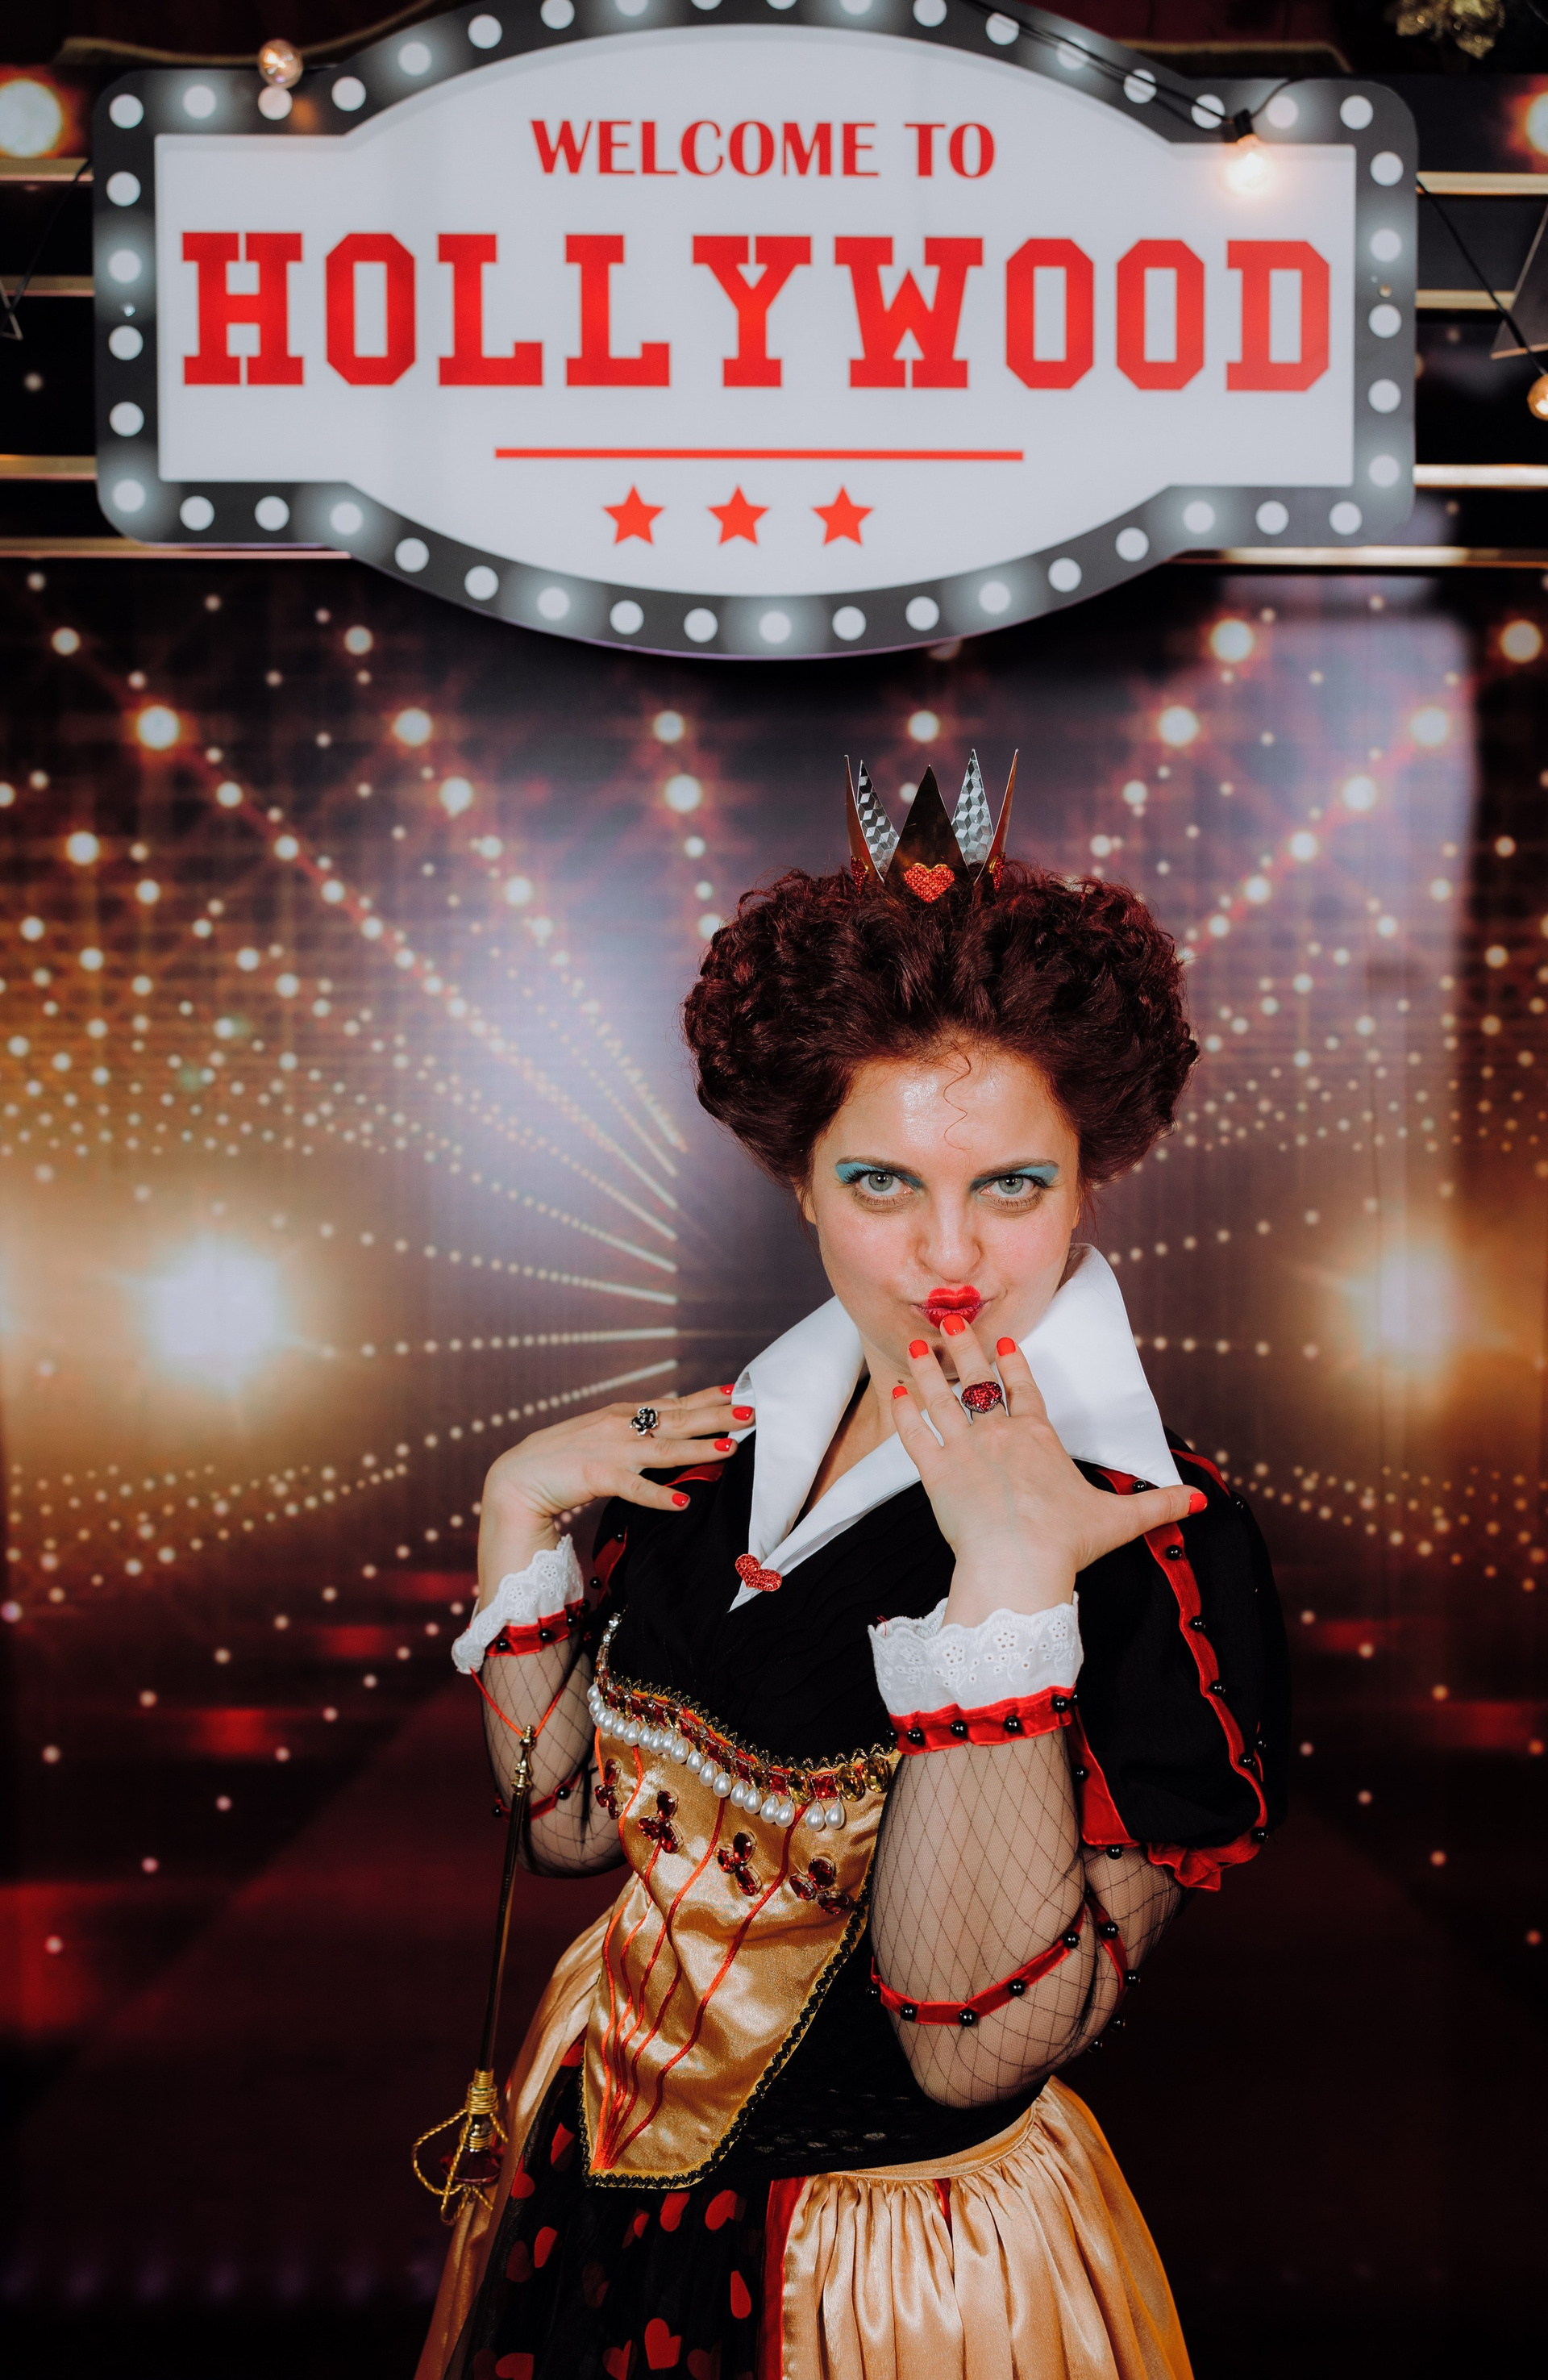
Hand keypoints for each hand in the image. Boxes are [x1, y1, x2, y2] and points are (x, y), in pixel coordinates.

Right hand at [476, 1384, 750, 1602]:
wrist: (516, 1477)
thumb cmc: (559, 1458)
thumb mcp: (600, 1435)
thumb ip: (632, 1430)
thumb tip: (664, 1426)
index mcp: (622, 1416)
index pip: (673, 1403)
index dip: (706, 1396)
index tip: (737, 1390)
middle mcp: (621, 1427)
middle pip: (678, 1420)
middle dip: (716, 1415)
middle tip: (751, 1411)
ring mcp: (610, 1451)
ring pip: (664, 1450)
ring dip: (698, 1448)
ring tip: (729, 1448)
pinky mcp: (597, 1476)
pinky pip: (634, 1488)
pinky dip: (658, 1495)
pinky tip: (682, 1501)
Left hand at [889, 1320, 1199, 1625]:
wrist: (1019, 1563)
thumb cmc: (1065, 1542)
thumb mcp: (1119, 1520)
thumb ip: (1157, 1505)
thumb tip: (1199, 1503)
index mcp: (1039, 1438)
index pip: (1025, 1391)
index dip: (1013, 1365)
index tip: (1003, 1341)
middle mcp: (1000, 1435)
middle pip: (979, 1382)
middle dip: (964, 1348)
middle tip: (950, 1320)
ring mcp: (966, 1450)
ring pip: (941, 1400)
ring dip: (927, 1369)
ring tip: (917, 1343)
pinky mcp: (937, 1473)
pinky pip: (916, 1435)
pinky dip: (904, 1413)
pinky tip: (895, 1392)